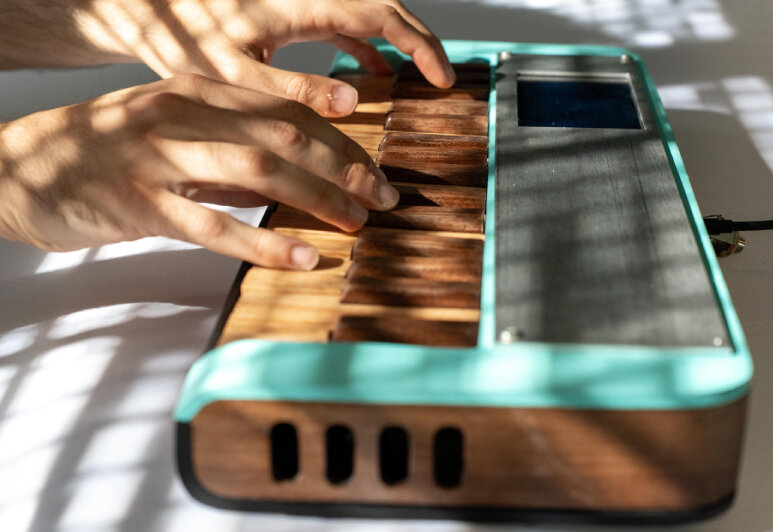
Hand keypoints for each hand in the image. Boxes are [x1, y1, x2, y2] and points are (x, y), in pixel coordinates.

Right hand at [0, 75, 398, 268]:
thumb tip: (293, 184)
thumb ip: (232, 156)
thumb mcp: (177, 139)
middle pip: (286, 135)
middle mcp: (182, 114)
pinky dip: (263, 244)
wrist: (25, 169)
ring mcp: (159, 157)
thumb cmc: (109, 157)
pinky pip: (213, 225)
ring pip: (259, 170)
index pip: (287, 111)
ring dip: (317, 198)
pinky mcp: (139, 203)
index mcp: (197, 91)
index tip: (378, 168)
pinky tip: (301, 259)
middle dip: (345, 167)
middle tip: (384, 197)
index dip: (341, 140)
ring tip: (356, 223)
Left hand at [75, 0, 454, 114]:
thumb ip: (293, 88)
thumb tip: (352, 102)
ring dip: (398, 44)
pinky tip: (374, 74)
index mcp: (301, 4)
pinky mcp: (294, 11)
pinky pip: (345, 23)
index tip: (442, 77)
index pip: (380, 16)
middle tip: (443, 78)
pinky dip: (367, 46)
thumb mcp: (234, 72)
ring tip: (418, 79)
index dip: (419, 45)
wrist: (151, 7)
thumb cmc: (182, 36)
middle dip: (420, 42)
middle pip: (384, 8)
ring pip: (368, 14)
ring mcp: (303, 0)